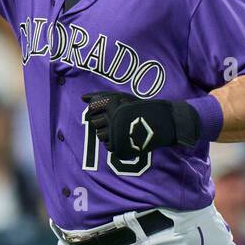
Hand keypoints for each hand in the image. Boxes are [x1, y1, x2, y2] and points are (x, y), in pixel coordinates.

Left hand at [81, 92, 199, 159]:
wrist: (162, 124)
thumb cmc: (140, 108)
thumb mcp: (123, 98)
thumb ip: (101, 96)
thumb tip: (82, 97)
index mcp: (113, 104)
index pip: (92, 108)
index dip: (99, 111)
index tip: (111, 111)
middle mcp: (112, 118)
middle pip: (94, 123)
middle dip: (103, 122)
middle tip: (118, 122)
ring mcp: (116, 134)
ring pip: (99, 136)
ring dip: (107, 133)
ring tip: (121, 130)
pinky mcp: (119, 147)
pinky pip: (108, 146)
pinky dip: (114, 143)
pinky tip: (124, 138)